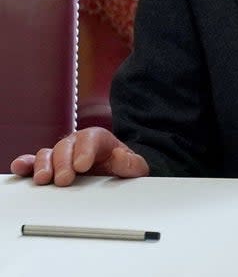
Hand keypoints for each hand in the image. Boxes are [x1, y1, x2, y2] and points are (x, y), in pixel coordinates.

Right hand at [9, 127, 149, 185]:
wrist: (114, 174)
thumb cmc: (122, 167)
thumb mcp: (134, 167)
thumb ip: (132, 164)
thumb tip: (120, 157)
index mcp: (99, 140)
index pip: (91, 138)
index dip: (85, 150)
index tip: (83, 165)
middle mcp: (77, 144)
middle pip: (66, 146)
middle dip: (64, 163)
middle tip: (64, 179)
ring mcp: (61, 155)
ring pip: (48, 154)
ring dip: (43, 166)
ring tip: (43, 180)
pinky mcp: (49, 167)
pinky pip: (33, 162)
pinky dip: (26, 165)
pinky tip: (20, 169)